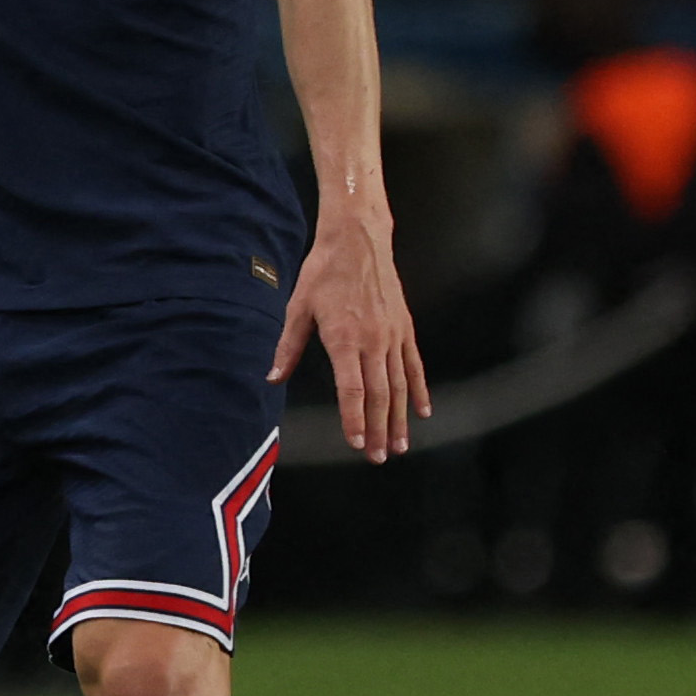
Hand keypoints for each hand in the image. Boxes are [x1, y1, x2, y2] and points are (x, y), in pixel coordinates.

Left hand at [272, 220, 429, 462]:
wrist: (358, 238)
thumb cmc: (324, 271)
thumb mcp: (298, 306)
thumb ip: (288, 346)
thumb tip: (272, 377)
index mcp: (344, 338)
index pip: (352, 389)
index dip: (354, 419)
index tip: (356, 443)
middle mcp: (373, 341)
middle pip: (379, 394)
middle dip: (379, 429)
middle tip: (378, 457)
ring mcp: (393, 335)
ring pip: (399, 385)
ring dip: (399, 418)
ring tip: (400, 446)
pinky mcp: (405, 327)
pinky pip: (414, 365)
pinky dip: (419, 389)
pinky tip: (422, 411)